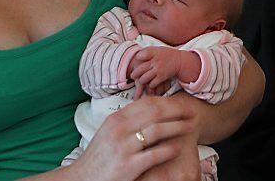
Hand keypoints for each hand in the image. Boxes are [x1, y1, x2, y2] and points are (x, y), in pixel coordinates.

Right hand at [70, 95, 195, 180]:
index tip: (181, 101)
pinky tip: (178, 147)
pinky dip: (169, 149)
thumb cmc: (99, 156)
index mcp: (116, 118)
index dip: (167, 101)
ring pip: (157, 130)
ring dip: (177, 127)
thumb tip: (150, 108)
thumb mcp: (110, 131)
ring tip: (191, 126)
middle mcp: (120, 129)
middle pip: (155, 112)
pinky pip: (154, 154)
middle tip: (192, 111)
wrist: (82, 178)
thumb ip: (128, 120)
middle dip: (177, 110)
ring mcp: (124, 147)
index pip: (147, 103)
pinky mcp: (128, 165)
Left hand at [130, 48, 196, 96]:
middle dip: (135, 74)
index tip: (136, 60)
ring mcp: (159, 69)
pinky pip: (152, 84)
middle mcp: (155, 61)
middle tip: (133, 75)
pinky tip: (151, 83)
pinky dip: (150, 85)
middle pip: (140, 69)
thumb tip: (136, 55)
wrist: (180, 61)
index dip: (137, 58)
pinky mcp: (162, 77)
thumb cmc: (167, 55)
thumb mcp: (158, 49)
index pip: (140, 55)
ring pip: (144, 78)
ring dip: (142, 80)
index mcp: (153, 52)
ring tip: (141, 80)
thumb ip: (148, 51)